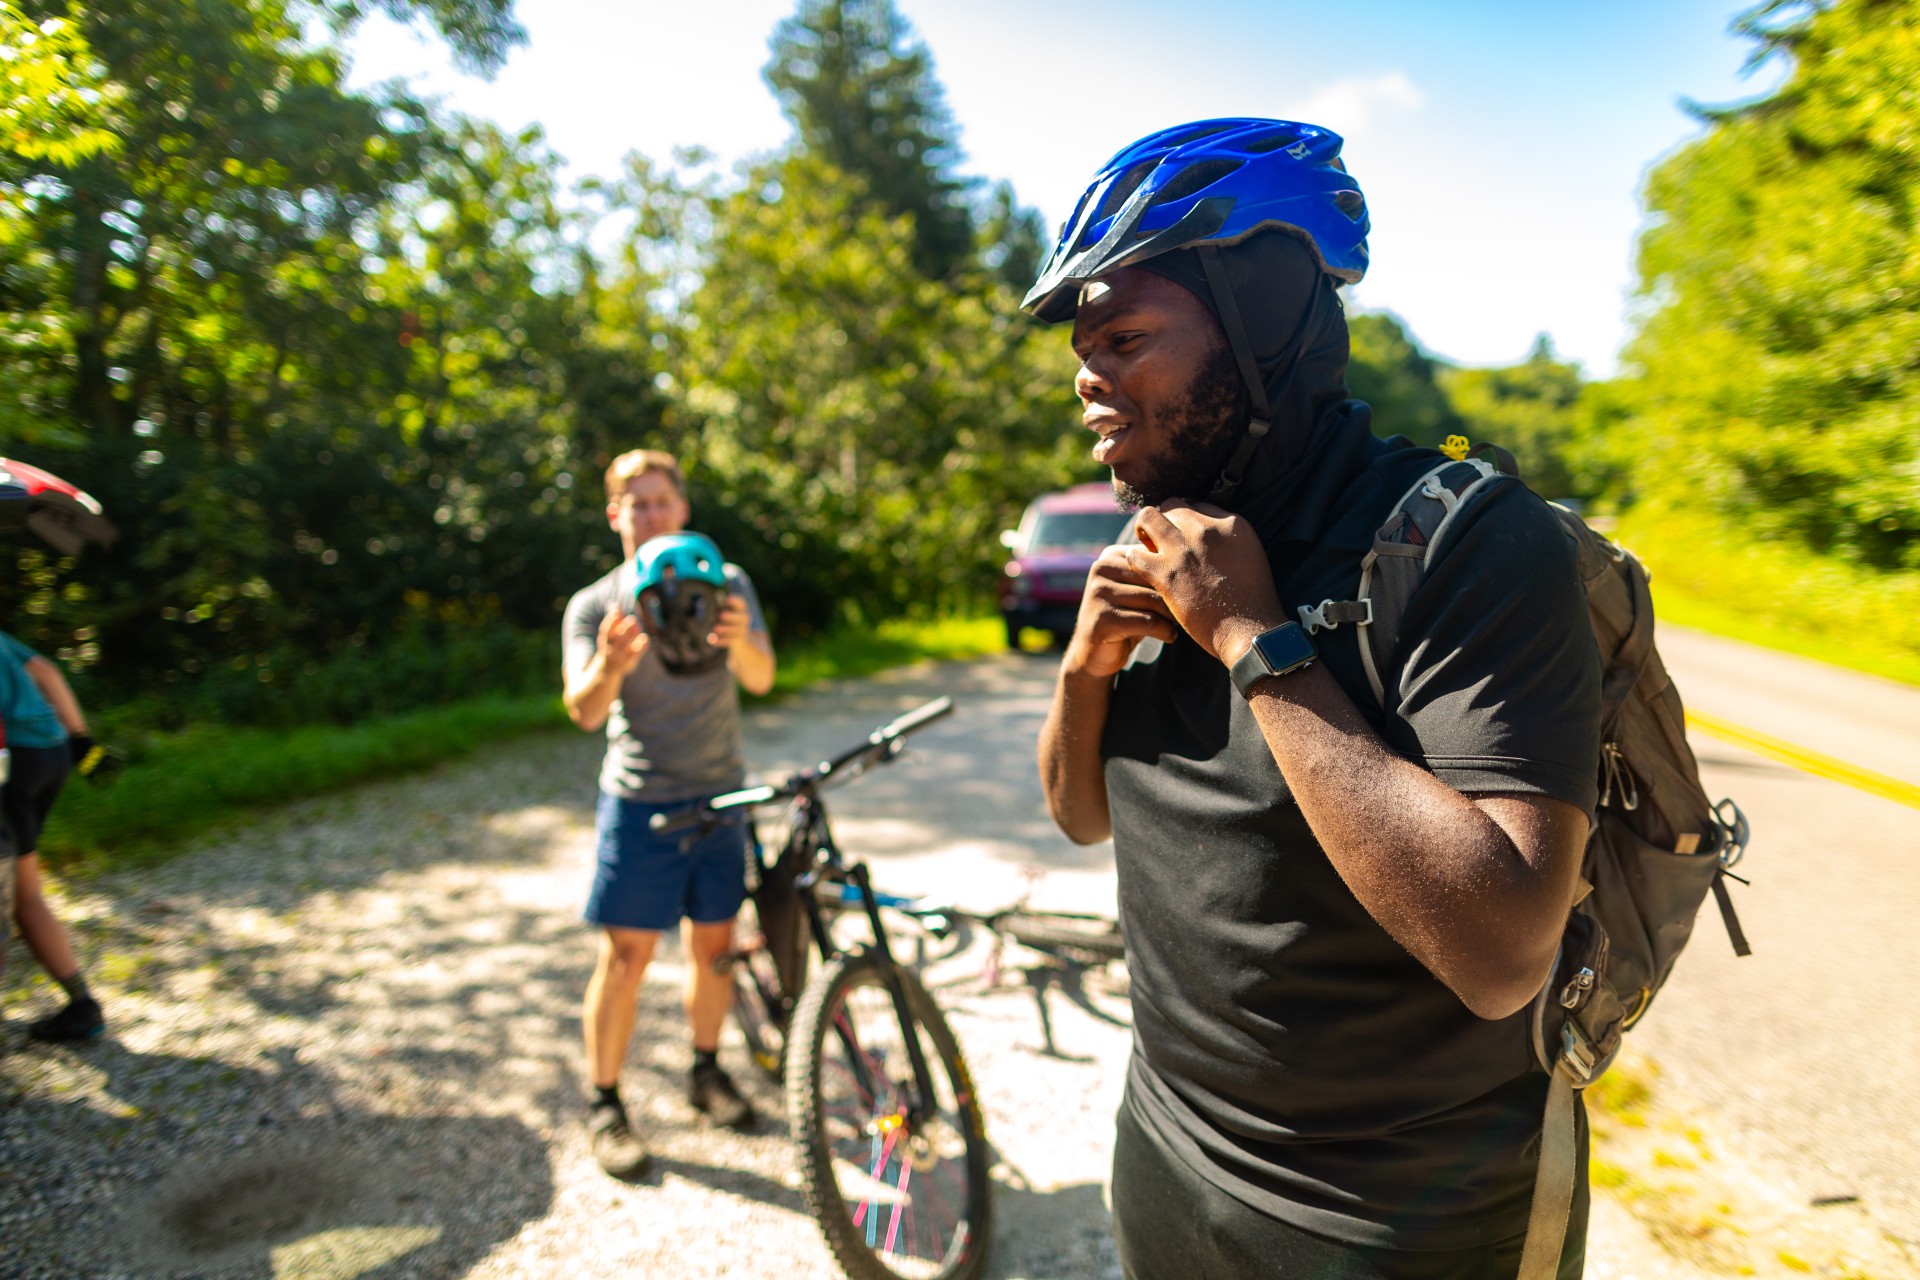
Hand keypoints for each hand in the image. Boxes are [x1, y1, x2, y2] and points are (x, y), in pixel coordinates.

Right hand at [597, 609, 648, 675]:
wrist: (607, 671)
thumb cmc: (610, 647)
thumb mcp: (609, 636)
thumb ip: (613, 622)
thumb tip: (615, 605)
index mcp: (604, 642)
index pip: (606, 631)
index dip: (611, 620)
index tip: (617, 610)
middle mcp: (611, 651)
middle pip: (617, 639)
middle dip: (624, 629)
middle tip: (632, 619)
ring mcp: (621, 658)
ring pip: (626, 647)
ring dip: (632, 636)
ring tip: (638, 626)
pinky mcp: (630, 663)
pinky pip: (636, 655)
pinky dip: (641, 646)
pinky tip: (645, 638)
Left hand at [708, 594, 752, 650]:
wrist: (742, 644)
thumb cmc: (730, 624)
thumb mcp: (726, 616)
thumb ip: (719, 610)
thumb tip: (702, 604)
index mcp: (741, 612)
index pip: (742, 605)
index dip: (736, 601)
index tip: (727, 598)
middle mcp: (743, 622)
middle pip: (741, 618)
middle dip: (731, 616)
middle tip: (721, 615)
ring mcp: (741, 632)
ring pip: (736, 631)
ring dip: (726, 629)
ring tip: (715, 628)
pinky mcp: (737, 642)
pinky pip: (730, 642)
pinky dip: (722, 641)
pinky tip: (713, 641)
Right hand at [1062, 545, 1179, 679]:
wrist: (1094, 653)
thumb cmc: (1126, 617)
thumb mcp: (1139, 590)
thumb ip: (1155, 571)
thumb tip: (1194, 558)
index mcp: (1112, 555)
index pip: (1156, 559)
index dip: (1176, 578)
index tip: (1188, 595)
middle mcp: (1101, 568)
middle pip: (1155, 577)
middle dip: (1174, 598)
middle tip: (1185, 614)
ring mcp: (1098, 592)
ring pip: (1153, 600)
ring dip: (1172, 617)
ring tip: (1176, 626)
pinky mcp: (1102, 618)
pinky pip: (1147, 621)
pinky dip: (1164, 631)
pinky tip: (1169, 637)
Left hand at [1127, 502, 1285, 664]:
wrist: (1248, 630)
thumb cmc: (1252, 601)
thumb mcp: (1250, 555)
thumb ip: (1228, 540)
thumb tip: (1209, 539)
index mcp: (1231, 524)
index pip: (1197, 504)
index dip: (1186, 518)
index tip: (1184, 534)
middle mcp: (1206, 530)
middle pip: (1172, 506)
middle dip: (1165, 520)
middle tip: (1163, 540)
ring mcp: (1184, 550)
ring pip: (1149, 517)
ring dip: (1145, 530)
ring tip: (1147, 546)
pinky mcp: (1166, 574)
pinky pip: (1135, 553)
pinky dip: (1135, 559)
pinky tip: (1141, 569)